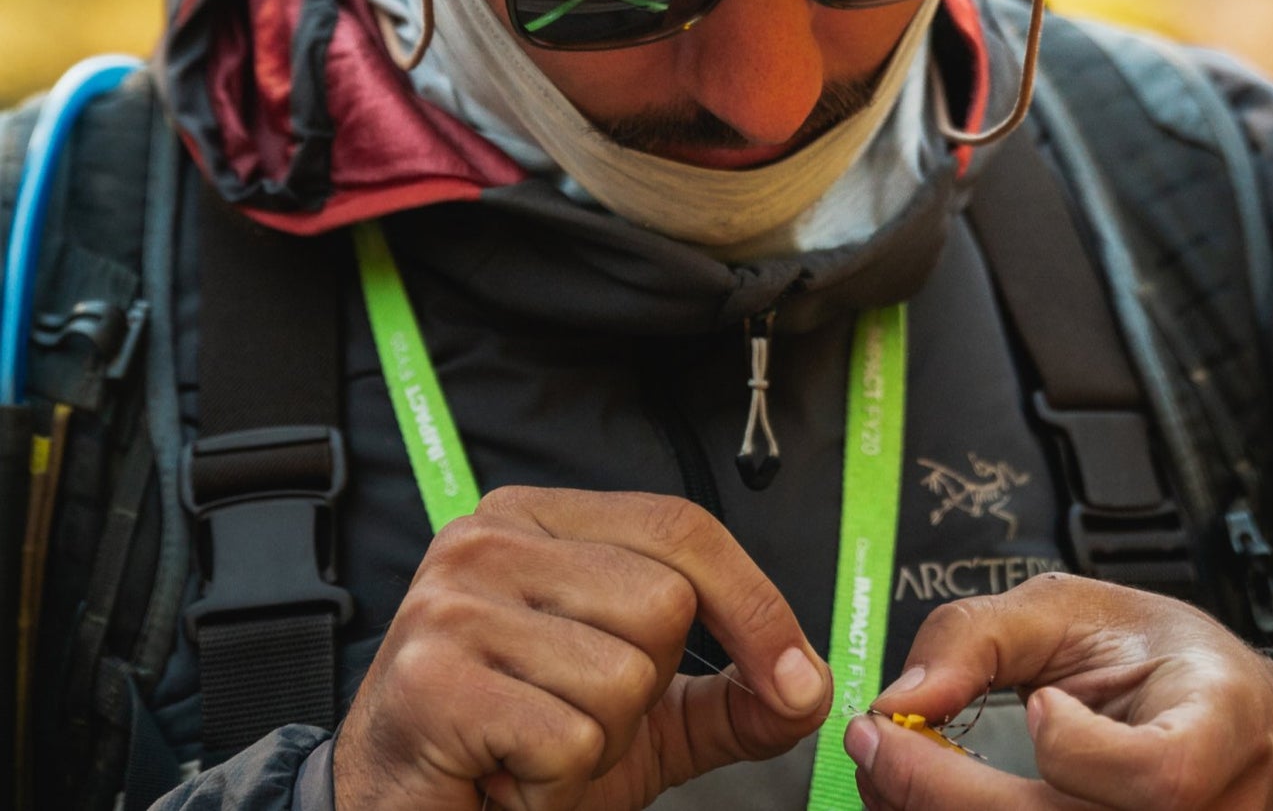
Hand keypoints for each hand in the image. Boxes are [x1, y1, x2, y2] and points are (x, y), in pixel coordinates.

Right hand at [333, 486, 830, 810]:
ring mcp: (454, 600)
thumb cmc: (515, 751)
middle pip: (662, 603)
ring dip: (596, 746)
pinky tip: (504, 774)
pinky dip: (554, 784)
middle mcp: (491, 536)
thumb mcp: (638, 713)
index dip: (754, 599)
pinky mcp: (432, 678)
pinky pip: (569, 738)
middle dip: (644, 692)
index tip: (795, 675)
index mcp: (541, 518)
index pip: (679, 526)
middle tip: (574, 718)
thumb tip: (809, 684)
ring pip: (622, 676)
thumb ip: (728, 695)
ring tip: (533, 745)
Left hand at [844, 573, 1272, 809]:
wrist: (1233, 714)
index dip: (1086, 751)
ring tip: (889, 772)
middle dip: (950, 793)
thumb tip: (904, 696)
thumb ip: (981, 636)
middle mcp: (1212, 810)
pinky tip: (924, 798)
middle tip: (874, 744)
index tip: (1039, 704)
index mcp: (1216, 727)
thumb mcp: (1073, 608)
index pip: (1161, 775)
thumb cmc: (1158, 655)